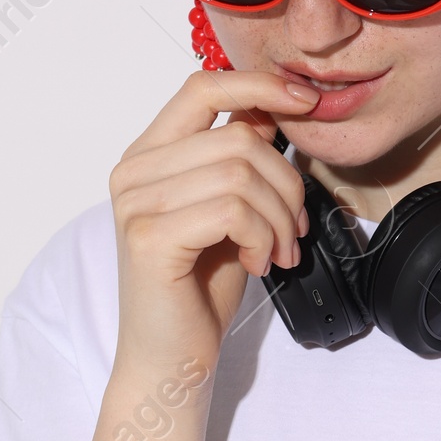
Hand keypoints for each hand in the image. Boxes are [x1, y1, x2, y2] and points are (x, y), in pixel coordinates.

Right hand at [109, 67, 318, 378]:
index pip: (202, 86)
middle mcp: (134, 171)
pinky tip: (258, 263)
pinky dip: (262, 237)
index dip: (259, 84)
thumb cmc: (200, 287)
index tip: (306, 101)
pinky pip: (233, 210)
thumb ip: (238, 159)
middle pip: (238, 136)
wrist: (171, 357)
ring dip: (279, 217)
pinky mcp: (149, 237)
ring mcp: (136, 202)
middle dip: (286, 184)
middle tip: (293, 231)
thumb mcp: (228, 209)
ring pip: (241, 172)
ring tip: (277, 251)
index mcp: (149, 155)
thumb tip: (273, 110)